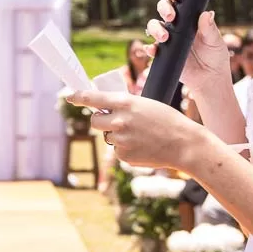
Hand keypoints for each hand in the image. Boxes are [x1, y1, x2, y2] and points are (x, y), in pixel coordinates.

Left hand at [70, 88, 206, 171]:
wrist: (183, 144)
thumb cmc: (168, 120)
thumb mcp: (145, 104)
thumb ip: (125, 106)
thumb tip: (107, 111)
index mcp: (125, 103)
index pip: (93, 98)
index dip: (78, 96)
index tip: (70, 96)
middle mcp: (119, 121)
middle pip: (94, 120)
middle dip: (101, 119)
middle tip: (115, 120)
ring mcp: (120, 140)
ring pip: (107, 136)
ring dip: (116, 134)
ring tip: (139, 134)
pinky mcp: (123, 155)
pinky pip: (117, 150)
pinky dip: (125, 148)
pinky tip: (142, 145)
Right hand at [148, 0, 236, 96]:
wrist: (209, 79)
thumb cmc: (215, 57)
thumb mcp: (216, 42)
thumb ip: (210, 29)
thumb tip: (206, 14)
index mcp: (190, 16)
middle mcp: (177, 24)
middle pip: (163, 8)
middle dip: (164, 8)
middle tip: (171, 16)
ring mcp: (168, 38)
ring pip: (154, 26)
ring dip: (156, 28)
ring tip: (165, 38)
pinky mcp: (163, 53)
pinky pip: (152, 48)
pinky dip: (150, 48)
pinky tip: (153, 50)